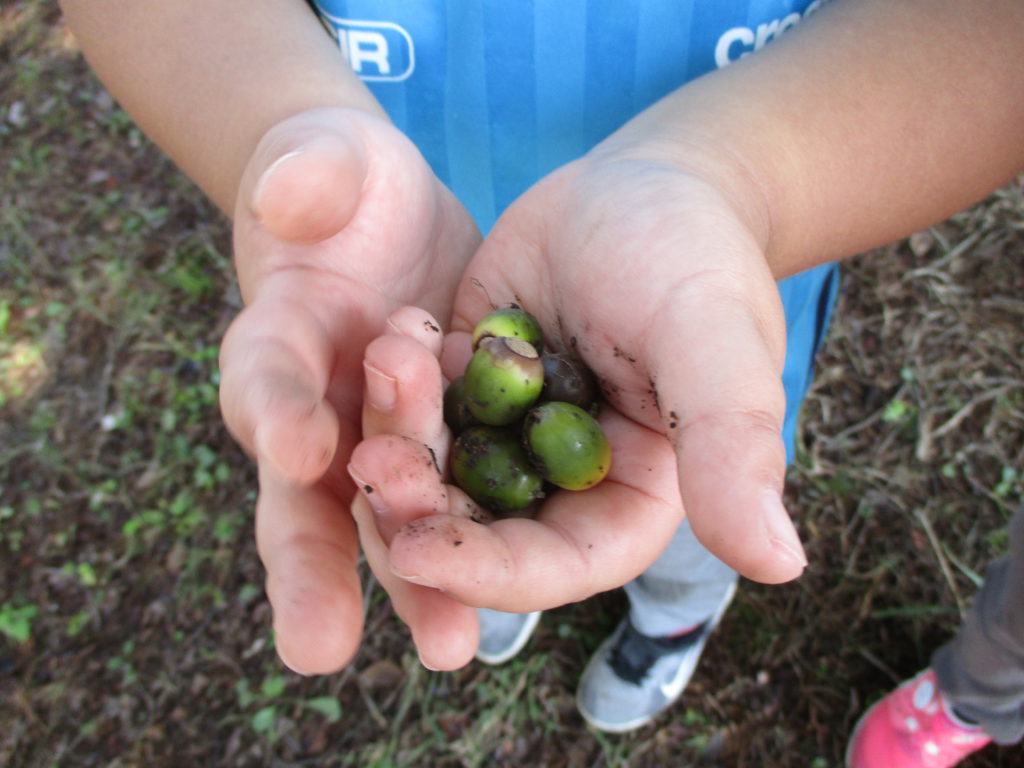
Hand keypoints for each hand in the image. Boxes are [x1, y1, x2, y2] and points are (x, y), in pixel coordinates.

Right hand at [217, 107, 479, 673]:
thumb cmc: (335, 182)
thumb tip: (290, 196)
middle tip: (316, 644)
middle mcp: (313, 414)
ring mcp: (372, 440)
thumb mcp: (323, 161)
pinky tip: (510, 601)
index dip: (275, 409)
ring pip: (384, 522)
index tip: (297, 444)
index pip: (263, 377)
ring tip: (449, 645)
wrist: (379, 216)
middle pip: (306, 496)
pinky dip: (476, 549)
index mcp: (273, 343)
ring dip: (413, 584)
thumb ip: (306, 175)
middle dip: (313, 567)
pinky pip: (455, 502)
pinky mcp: (436, 445)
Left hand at [348, 142, 806, 668]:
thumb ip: (732, 446)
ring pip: (432, 468)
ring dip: (397, 435)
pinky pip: (412, 402)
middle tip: (373, 462)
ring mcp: (505, 435)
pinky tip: (398, 331)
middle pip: (475, 529)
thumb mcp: (714, 340)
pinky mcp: (464, 385)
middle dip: (419, 507)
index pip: (559, 565)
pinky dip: (393, 380)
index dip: (490, 572)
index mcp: (628, 499)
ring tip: (387, 364)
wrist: (642, 185)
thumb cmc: (695, 257)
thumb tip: (779, 564)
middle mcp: (561, 483)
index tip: (418, 553)